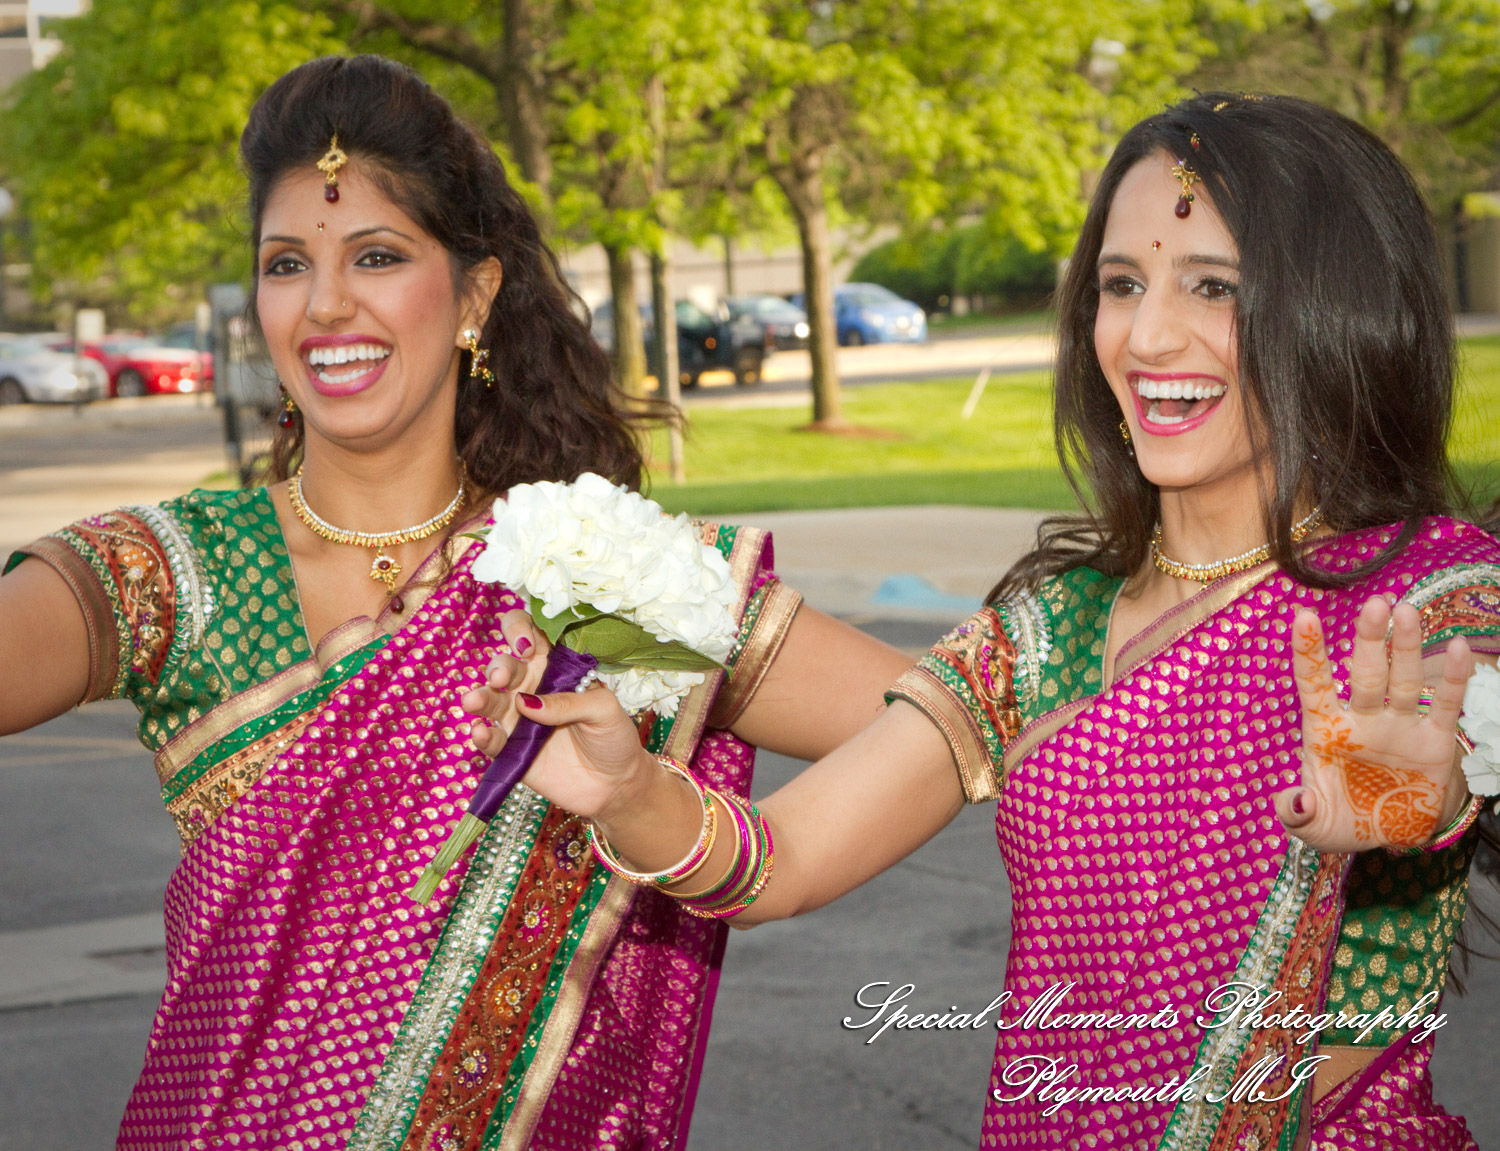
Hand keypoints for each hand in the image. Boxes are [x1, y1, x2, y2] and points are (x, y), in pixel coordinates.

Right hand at [460, 610, 656, 821]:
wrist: (614, 784)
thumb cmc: (613, 737)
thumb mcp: (604, 710)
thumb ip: (570, 702)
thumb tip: (527, 703)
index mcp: (557, 668)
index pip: (531, 636)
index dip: (521, 631)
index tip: (526, 645)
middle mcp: (532, 688)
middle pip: (505, 666)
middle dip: (499, 667)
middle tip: (501, 678)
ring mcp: (518, 719)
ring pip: (490, 700)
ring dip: (480, 698)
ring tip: (473, 702)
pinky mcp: (511, 750)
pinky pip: (491, 740)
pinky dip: (481, 736)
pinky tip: (480, 733)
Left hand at [1275, 597, 1472, 851]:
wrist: (1388, 835)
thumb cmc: (1342, 819)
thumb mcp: (1313, 826)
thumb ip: (1296, 813)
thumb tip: (1293, 801)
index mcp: (1326, 729)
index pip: (1314, 684)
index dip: (1309, 652)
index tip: (1304, 616)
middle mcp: (1362, 719)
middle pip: (1365, 673)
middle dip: (1368, 639)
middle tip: (1374, 602)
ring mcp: (1399, 726)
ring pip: (1403, 680)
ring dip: (1405, 647)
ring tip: (1406, 610)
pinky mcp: (1434, 742)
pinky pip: (1445, 705)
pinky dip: (1454, 678)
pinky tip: (1460, 648)